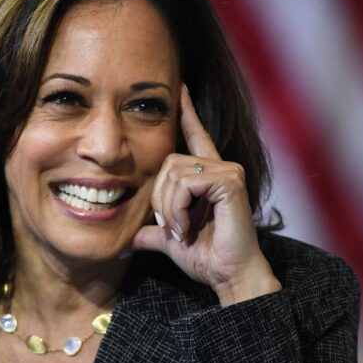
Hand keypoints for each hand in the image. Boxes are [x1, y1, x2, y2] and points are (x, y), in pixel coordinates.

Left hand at [132, 85, 280, 305]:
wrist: (229, 275)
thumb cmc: (206, 257)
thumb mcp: (173, 240)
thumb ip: (155, 232)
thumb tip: (133, 237)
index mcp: (208, 175)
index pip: (196, 135)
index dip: (187, 112)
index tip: (180, 88)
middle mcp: (221, 166)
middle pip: (168, 161)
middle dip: (160, 198)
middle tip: (171, 227)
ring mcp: (227, 171)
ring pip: (174, 172)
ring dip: (168, 207)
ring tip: (180, 230)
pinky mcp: (230, 180)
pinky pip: (186, 183)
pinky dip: (178, 209)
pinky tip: (186, 228)